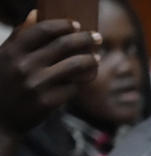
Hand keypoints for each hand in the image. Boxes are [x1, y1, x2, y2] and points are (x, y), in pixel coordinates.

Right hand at [0, 11, 100, 148]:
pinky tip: (80, 80)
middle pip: (64, 45)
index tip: (76, 25)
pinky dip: (78, 83)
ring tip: (95, 58)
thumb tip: (37, 13)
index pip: (43, 30)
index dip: (63, 25)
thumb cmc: (3, 84)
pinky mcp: (47, 103)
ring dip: (90, 60)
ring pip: (75, 65)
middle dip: (85, 39)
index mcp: (12, 51)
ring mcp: (37, 85)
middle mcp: (24, 66)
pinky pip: (72, 88)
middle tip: (97, 37)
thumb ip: (19, 37)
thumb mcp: (3, 57)